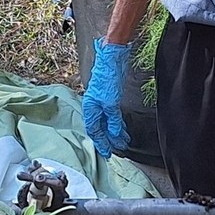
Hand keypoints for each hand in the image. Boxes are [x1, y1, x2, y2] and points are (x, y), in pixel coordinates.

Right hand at [82, 39, 131, 156]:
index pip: (94, 131)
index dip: (101, 143)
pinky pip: (112, 116)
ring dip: (115, 133)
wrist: (112, 61)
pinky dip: (117, 124)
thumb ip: (112, 120)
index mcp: (90, 109)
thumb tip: (114, 134)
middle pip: (100, 128)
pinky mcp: (109, 98)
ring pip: (107, 123)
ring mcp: (101, 103)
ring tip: (124, 142)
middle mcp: (94, 107)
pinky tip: (123, 129)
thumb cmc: (107, 79)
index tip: (108, 153)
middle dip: (109, 140)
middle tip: (117, 150)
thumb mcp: (111, 103)